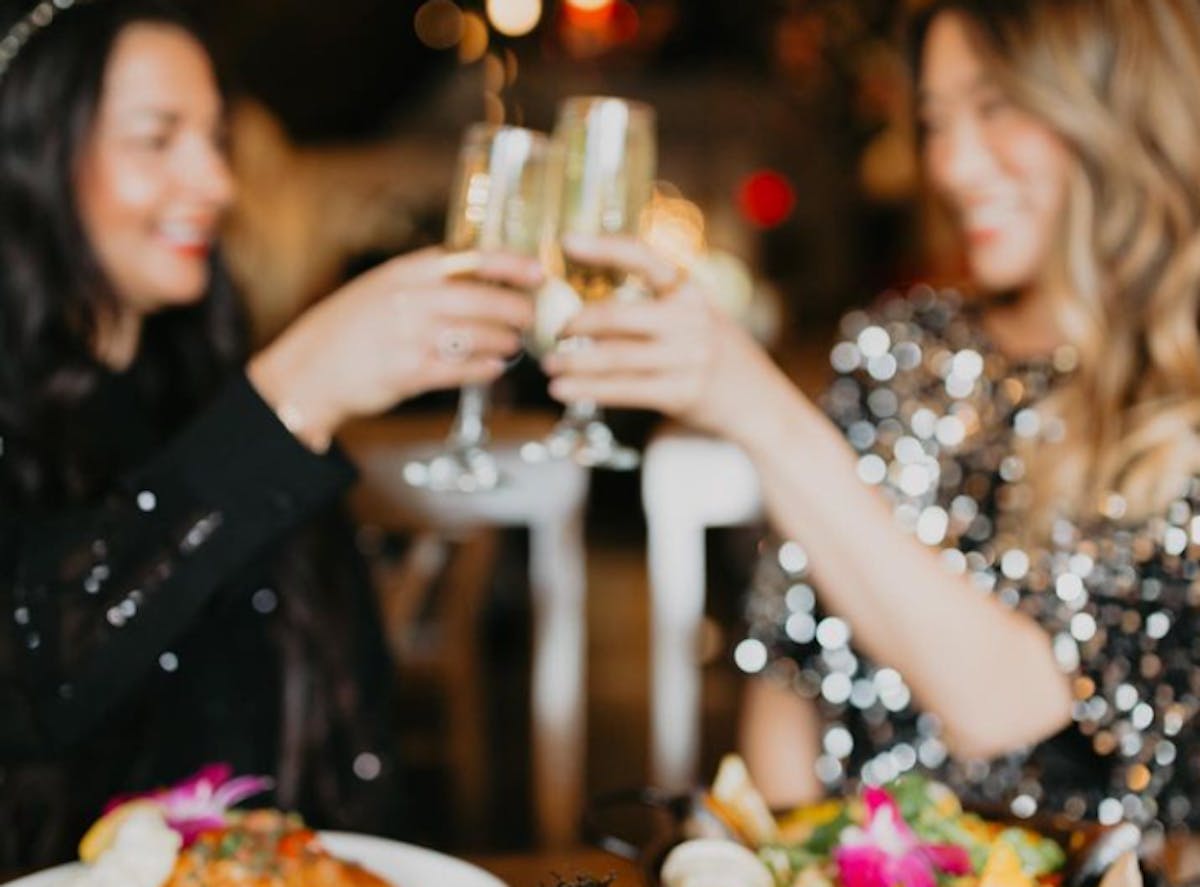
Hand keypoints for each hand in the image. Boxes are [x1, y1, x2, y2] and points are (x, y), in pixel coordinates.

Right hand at [248, 247, 538, 449]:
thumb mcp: (380, 289)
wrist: (306, 372)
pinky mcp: (409, 373)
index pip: (469, 259)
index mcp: (404, 273)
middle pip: (481, 299)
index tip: (538, 270)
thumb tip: (475, 281)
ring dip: (503, 341)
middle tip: (531, 317)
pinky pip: (460, 369)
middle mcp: (409, 300)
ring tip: (513, 344)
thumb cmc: (346, 330)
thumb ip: (422, 283)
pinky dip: (483, 369)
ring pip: (476, 336)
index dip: (510, 264)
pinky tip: (495, 368)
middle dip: (515, 309)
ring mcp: (409, 337)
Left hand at [540, 235, 794, 443]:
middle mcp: (690, 319)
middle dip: (576, 322)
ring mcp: (687, 357)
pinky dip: (588, 390)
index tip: (566, 240)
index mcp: (690, 291)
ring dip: (574, 363)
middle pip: (617, 315)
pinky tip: (562, 391)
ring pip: (614, 357)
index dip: (603, 247)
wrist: (762, 403)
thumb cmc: (718, 356)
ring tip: (549, 366)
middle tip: (553, 330)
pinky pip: (624, 390)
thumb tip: (593, 306)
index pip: (643, 257)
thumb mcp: (698, 317)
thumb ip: (659, 307)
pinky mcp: (681, 392)